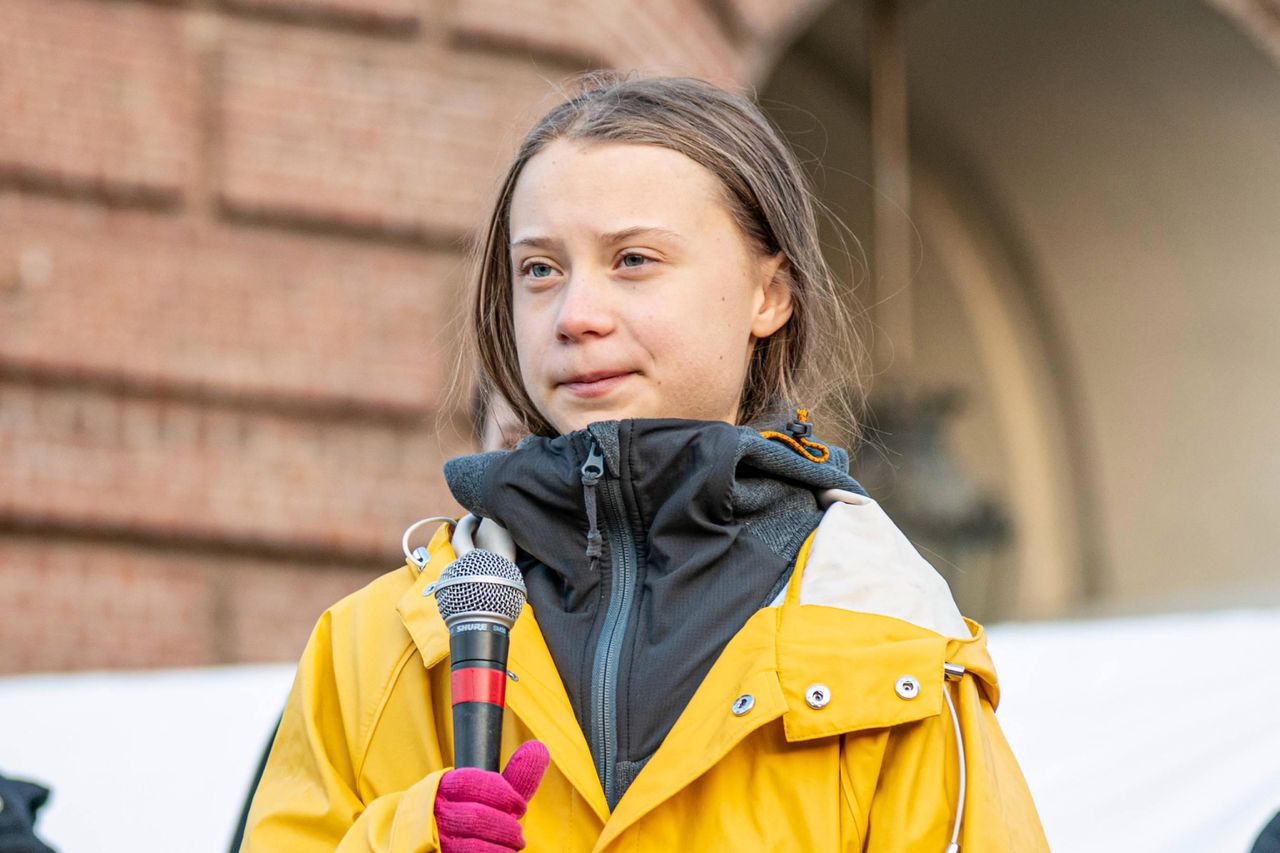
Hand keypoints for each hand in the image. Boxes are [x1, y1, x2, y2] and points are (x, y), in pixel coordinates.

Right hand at [434, 741, 549, 851]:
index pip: (469, 782)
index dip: (501, 793)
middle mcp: (434, 812)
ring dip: (503, 845)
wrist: (440, 845)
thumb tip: (538, 747)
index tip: (521, 806)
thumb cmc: (472, 818)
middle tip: (518, 834)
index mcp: (445, 788)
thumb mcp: (492, 796)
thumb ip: (515, 777)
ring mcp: (434, 838)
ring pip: (473, 844)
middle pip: (476, 816)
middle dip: (506, 826)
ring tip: (513, 846)